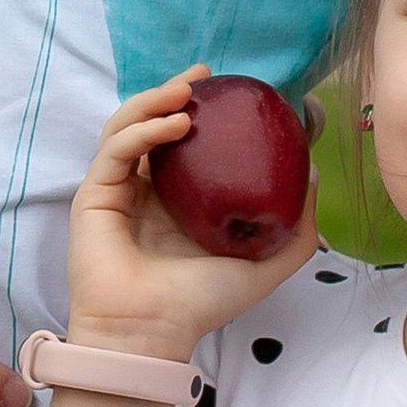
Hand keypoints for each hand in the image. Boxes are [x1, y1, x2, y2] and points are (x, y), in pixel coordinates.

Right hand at [64, 69, 320, 362]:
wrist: (152, 331)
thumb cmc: (202, 303)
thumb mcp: (268, 262)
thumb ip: (298, 224)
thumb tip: (312, 171)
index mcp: (180, 200)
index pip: (187, 141)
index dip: (204, 109)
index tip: (231, 89)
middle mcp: (147, 189)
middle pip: (154, 123)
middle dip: (175, 91)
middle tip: (203, 75)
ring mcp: (118, 189)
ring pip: (128, 126)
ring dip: (154, 100)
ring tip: (187, 91)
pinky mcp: (94, 194)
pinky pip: (117, 149)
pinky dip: (144, 129)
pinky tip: (176, 123)